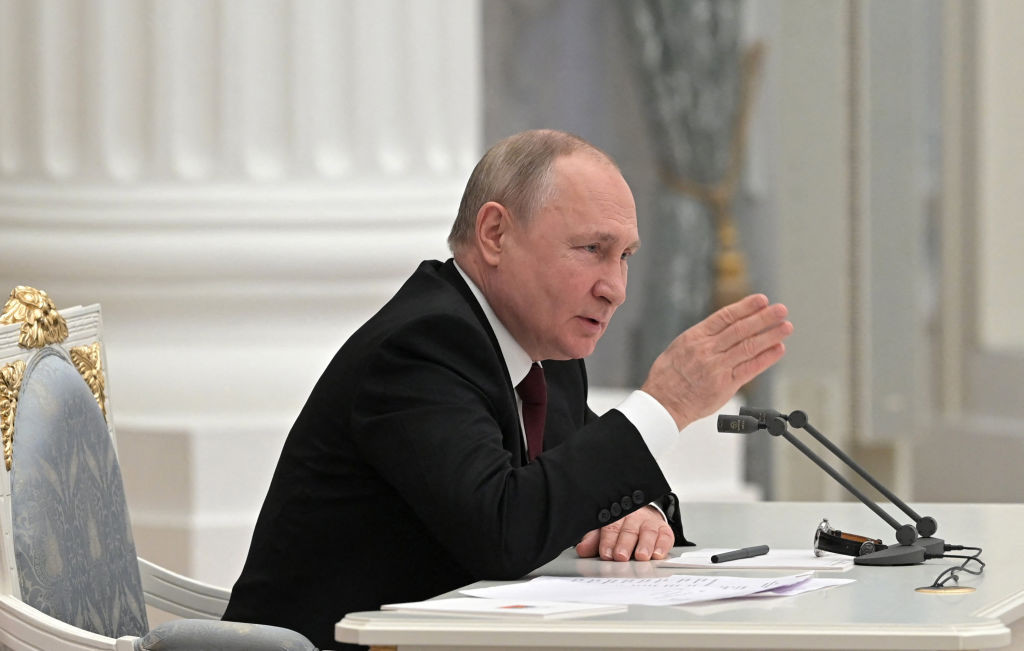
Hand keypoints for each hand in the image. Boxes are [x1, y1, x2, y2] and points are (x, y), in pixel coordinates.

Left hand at [575, 506, 673, 561]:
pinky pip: (665, 536)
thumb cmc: (621, 526)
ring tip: (641, 556)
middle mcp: (633, 517)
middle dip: (624, 544)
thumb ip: (594, 540)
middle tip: (621, 556)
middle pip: (628, 530)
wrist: (643, 515)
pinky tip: (657, 554)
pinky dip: (662, 546)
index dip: (607, 541)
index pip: (610, 527)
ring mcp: (649, 523)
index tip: (606, 554)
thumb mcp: (604, 530)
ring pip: (647, 532)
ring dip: (644, 545)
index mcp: (616, 515)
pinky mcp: (664, 530)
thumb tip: (582, 549)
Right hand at [641, 294, 792, 429]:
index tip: (762, 300)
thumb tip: (725, 326)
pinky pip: (750, 369)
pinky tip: (778, 349)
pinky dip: (766, 358)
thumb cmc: (668, 376)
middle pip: (741, 329)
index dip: (746, 307)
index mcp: (695, 337)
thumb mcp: (679, 347)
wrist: (663, 402)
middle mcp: (707, 350)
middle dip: (764, 318)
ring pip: (748, 347)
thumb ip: (703, 337)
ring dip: (770, 335)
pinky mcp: (725, 385)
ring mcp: (717, 367)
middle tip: (781, 309)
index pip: (725, 316)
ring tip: (785, 327)